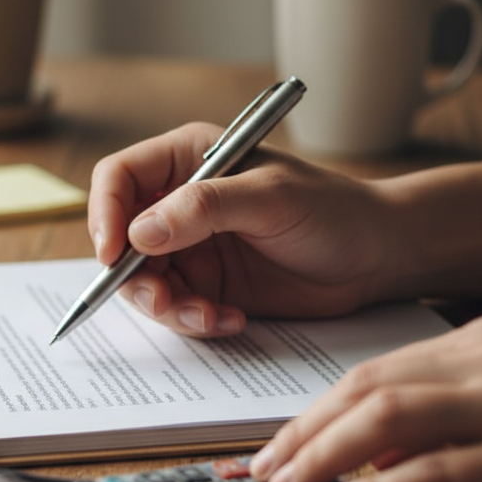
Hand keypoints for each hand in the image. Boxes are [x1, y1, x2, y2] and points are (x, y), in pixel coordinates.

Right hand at [88, 123, 394, 335]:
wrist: (377, 257)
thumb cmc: (334, 210)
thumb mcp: (270, 198)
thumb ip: (204, 208)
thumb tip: (139, 232)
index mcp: (187, 161)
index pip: (119, 178)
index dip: (105, 213)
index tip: (113, 254)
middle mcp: (179, 203)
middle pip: (119, 238)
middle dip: (133, 276)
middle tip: (165, 302)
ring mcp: (190, 248)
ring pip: (142, 281)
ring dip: (167, 307)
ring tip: (208, 315)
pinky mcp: (206, 286)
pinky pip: (175, 309)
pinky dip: (193, 321)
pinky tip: (230, 320)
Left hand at [249, 315, 481, 481]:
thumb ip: (434, 419)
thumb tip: (361, 454)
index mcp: (481, 341)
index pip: (369, 373)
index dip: (312, 413)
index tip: (274, 446)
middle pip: (367, 391)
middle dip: (303, 435)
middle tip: (263, 473)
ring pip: (388, 421)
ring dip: (323, 458)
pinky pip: (434, 474)